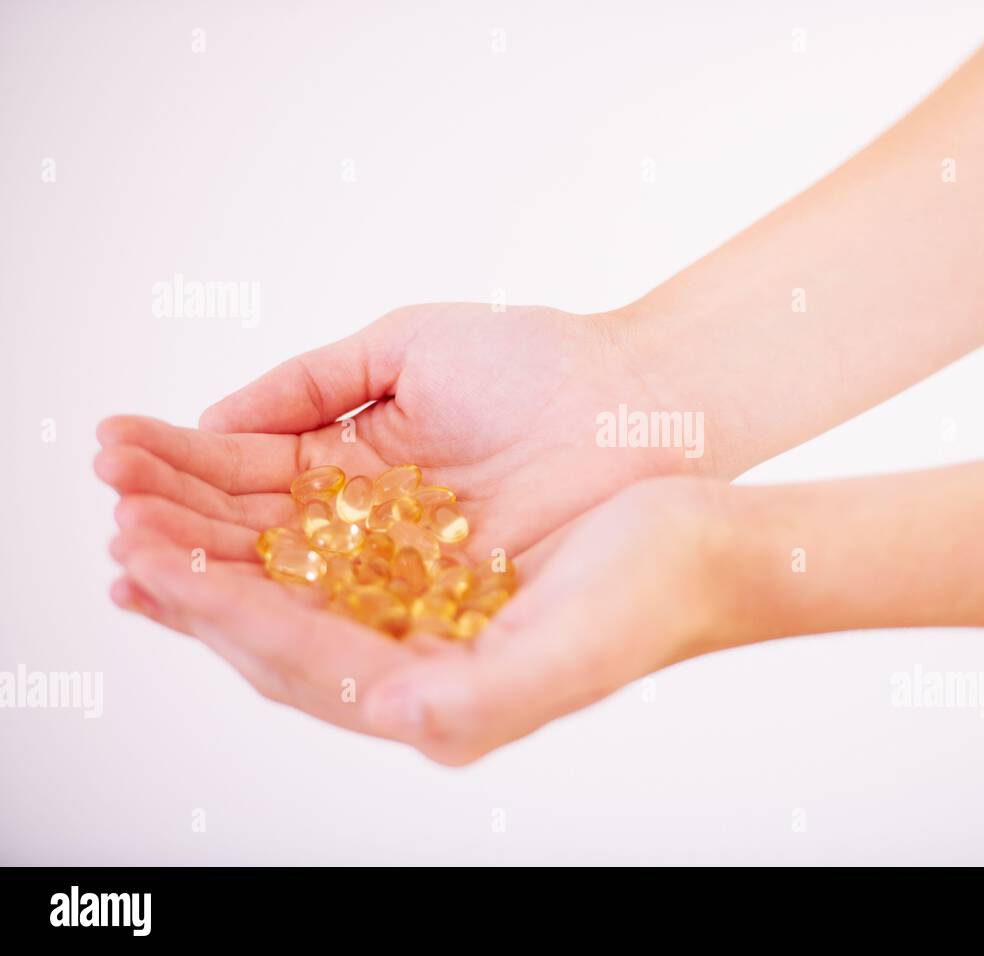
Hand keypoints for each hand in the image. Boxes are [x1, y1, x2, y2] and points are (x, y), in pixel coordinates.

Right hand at [96, 302, 698, 571]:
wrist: (635, 396)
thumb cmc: (534, 359)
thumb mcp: (405, 349)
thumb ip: (309, 384)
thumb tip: (209, 419)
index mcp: (352, 462)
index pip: (249, 474)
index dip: (180, 466)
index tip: (110, 449)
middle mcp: (368, 528)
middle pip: (255, 537)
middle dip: (178, 521)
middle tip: (109, 511)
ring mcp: (402, 573)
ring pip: (292, 583)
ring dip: (211, 569)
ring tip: (133, 550)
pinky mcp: (444, 613)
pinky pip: (353, 615)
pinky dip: (288, 606)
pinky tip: (218, 589)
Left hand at [107, 475, 735, 763]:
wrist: (708, 537)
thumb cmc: (655, 593)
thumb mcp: (576, 652)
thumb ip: (483, 700)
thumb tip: (392, 713)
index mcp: (439, 699)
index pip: (303, 661)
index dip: (222, 613)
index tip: (149, 564)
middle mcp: (415, 660)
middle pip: (276, 626)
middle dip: (194, 579)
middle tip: (120, 530)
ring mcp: (418, 608)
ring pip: (292, 579)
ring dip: (217, 541)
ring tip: (138, 499)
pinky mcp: (427, 558)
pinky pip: (329, 541)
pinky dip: (269, 514)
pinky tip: (224, 492)